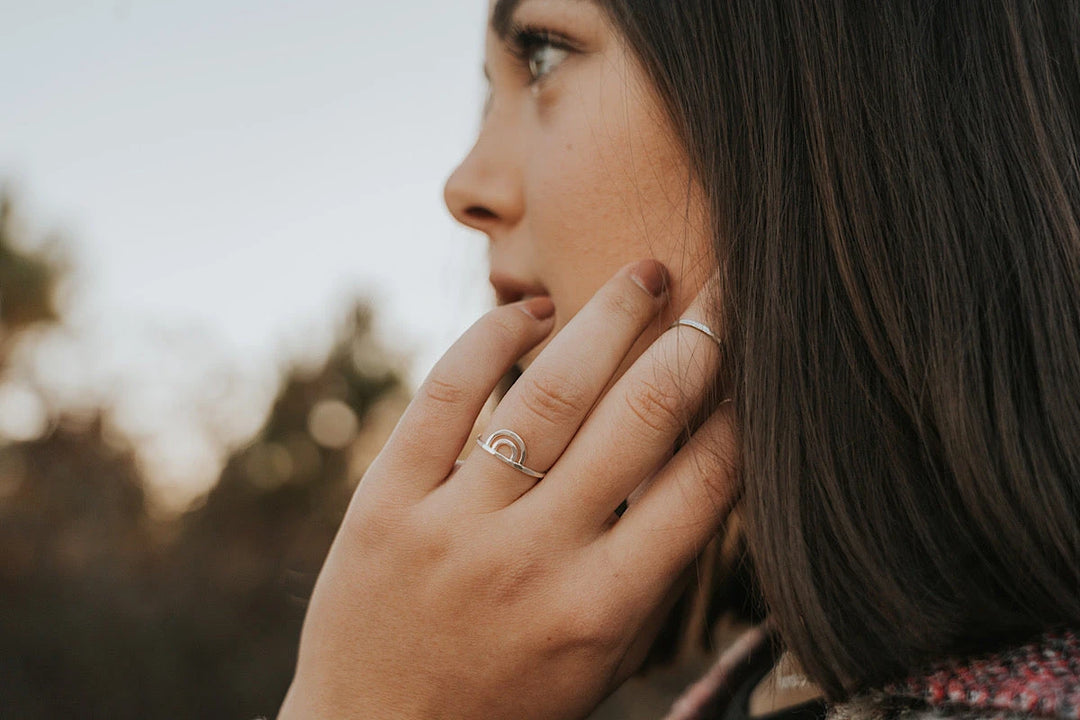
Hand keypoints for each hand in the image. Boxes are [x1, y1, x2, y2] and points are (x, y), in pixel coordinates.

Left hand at [278, 260, 739, 719]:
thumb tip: (702, 464)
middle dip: (696, 341)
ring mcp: (455, 526)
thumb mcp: (598, 658)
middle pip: (638, 421)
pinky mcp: (386, 500)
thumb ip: (646, 569)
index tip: (764, 361)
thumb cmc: (506, 703)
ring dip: (607, 320)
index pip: (702, 486)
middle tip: (726, 289)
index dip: (744, 411)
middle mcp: (535, 561)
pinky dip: (491, 338)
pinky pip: (446, 395)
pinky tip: (530, 312)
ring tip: (645, 274)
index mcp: (603, 609)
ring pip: (547, 393)